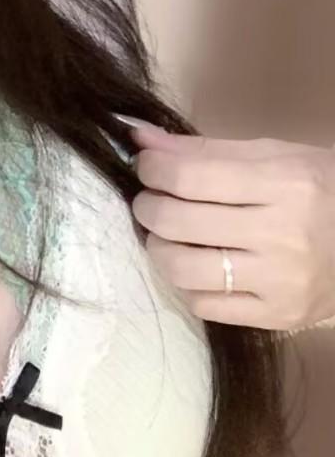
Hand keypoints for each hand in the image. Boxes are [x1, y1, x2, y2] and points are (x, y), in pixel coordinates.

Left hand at [115, 116, 334, 332]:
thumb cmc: (323, 189)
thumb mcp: (275, 156)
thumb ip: (204, 150)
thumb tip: (140, 138)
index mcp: (286, 184)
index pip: (191, 177)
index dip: (153, 169)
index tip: (146, 165)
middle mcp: (283, 236)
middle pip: (178, 222)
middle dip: (148, 207)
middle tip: (150, 200)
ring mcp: (281, 283)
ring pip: (182, 269)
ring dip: (159, 248)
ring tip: (167, 234)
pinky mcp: (278, 317)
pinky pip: (204, 305)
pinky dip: (188, 283)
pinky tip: (198, 265)